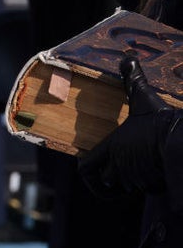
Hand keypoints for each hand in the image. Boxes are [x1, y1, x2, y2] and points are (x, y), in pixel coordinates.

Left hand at [79, 53, 179, 197]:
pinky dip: (150, 182)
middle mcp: (121, 166)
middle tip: (117, 166)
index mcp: (112, 147)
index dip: (86, 169)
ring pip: (127, 186)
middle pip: (105, 179)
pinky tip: (158, 167)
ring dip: (130, 180)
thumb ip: (134, 80)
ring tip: (140, 163)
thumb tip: (128, 59)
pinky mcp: (156, 186)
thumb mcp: (145, 98)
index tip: (88, 164)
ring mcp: (138, 179)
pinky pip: (148, 188)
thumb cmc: (161, 120)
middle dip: (109, 176)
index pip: (86, 168)